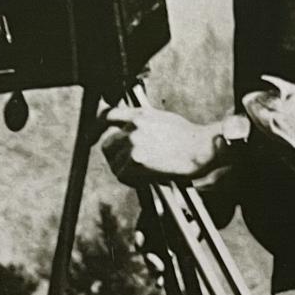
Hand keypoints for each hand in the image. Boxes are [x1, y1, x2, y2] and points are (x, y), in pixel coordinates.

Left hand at [98, 106, 221, 185]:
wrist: (201, 148)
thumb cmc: (188, 138)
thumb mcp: (162, 120)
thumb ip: (142, 123)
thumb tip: (129, 133)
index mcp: (140, 114)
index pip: (108, 116)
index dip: (98, 129)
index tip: (94, 138)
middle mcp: (134, 126)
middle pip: (108, 144)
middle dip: (115, 156)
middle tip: (128, 165)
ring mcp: (133, 142)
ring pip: (115, 161)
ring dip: (125, 170)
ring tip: (143, 173)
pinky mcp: (136, 160)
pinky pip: (123, 174)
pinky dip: (132, 180)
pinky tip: (146, 178)